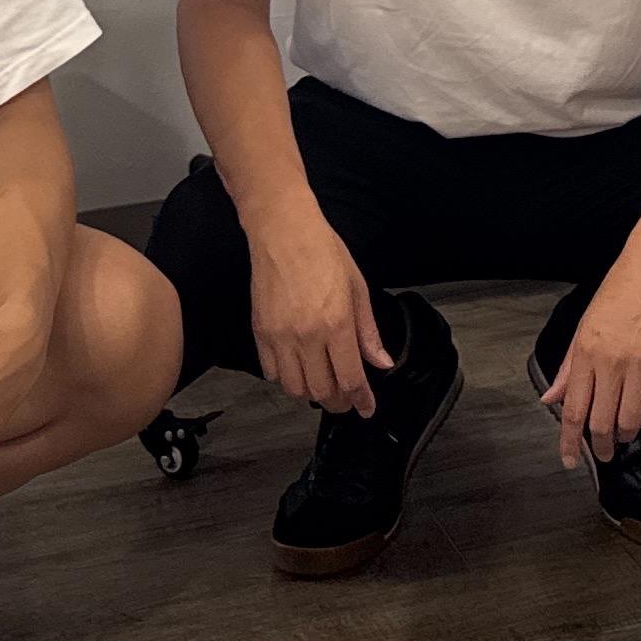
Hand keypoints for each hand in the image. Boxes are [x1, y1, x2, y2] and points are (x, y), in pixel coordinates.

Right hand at [251, 211, 391, 418]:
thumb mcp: (357, 287)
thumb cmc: (324, 251)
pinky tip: (299, 368)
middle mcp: (307, 336)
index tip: (367, 409)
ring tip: (324, 385)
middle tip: (347, 399)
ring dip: (311, 393)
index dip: (361, 400)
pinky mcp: (259, 332)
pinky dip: (286, 379)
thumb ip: (368, 331)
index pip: (351, 378)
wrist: (283, 231)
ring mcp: (280, 336)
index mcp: (337, 324)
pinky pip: (271, 372)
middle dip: (338, 402)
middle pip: (322, 390)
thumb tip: (381, 362)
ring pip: (295, 388)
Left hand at [542, 236, 640, 465]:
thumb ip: (569, 368)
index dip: (569, 441)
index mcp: (586, 352)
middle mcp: (612, 363)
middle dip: (601, 447)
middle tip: (603, 454)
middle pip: (603, 423)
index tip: (568, 459)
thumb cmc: (618, 290)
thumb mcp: (584, 325)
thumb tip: (551, 398)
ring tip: (623, 434)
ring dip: (626, 435)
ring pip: (632, 420)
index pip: (574, 410)